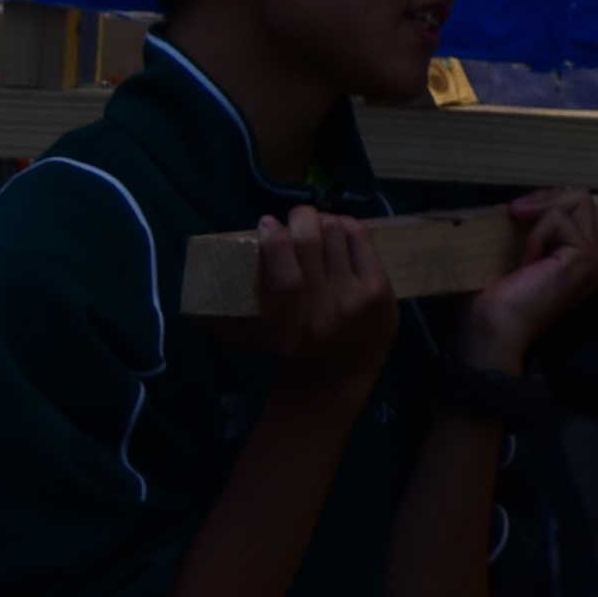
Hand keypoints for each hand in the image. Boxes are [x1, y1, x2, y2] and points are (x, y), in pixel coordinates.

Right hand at [240, 208, 401, 408]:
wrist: (338, 379)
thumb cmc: (289, 355)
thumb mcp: (259, 339)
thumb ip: (237, 312)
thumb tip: (215, 280)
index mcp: (292, 327)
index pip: (287, 276)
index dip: (274, 241)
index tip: (265, 223)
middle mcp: (329, 310)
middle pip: (313, 243)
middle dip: (300, 218)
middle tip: (294, 217)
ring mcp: (360, 298)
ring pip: (338, 234)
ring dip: (324, 221)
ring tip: (316, 223)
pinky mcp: (383, 289)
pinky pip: (363, 241)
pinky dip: (348, 227)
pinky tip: (339, 227)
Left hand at [458, 192, 597, 378]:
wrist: (494, 331)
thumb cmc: (495, 301)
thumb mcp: (515, 256)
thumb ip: (530, 231)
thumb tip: (523, 204)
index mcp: (576, 261)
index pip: (582, 211)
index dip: (551, 202)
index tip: (518, 214)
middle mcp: (591, 259)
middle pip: (585, 201)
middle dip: (549, 197)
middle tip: (517, 212)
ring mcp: (592, 259)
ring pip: (580, 200)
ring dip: (543, 212)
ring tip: (523, 241)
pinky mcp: (583, 258)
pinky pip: (560, 219)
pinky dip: (536, 231)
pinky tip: (527, 260)